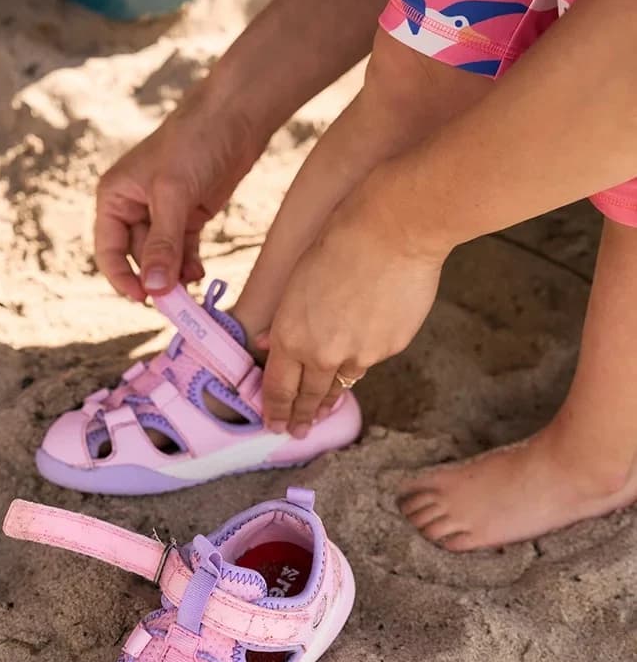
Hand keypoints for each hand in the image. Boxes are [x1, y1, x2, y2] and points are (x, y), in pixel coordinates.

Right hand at [95, 82, 262, 301]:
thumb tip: (153, 289)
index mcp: (115, 197)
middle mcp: (133, 207)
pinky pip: (182, 251)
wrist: (235, 116)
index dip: (122, 278)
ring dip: (174, 275)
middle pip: (138, 258)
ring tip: (192, 284)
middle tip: (178, 299)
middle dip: (156, 277)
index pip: (109, 251)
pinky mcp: (187, 215)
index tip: (144, 299)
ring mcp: (161, 213)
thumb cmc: (194, 144)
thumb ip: (163, 244)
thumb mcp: (173, 195)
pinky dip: (189, 265)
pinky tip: (199, 274)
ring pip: (162, 258)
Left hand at [260, 190, 444, 433]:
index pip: (279, 388)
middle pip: (310, 397)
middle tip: (299, 430)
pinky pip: (372, 358)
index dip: (276, 410)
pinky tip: (367, 338)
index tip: (275, 426)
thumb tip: (269, 344)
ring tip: (326, 405)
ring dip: (332, 393)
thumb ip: (284, 322)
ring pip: (343, 381)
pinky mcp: (390, 348)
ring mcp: (360, 356)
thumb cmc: (339, 244)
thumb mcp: (297, 282)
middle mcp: (322, 354)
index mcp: (291, 336)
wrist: (392, 231)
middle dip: (302, 417)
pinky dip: (366, 353)